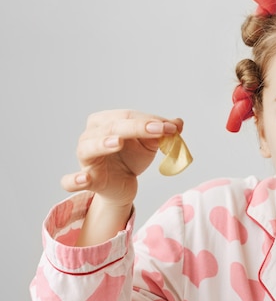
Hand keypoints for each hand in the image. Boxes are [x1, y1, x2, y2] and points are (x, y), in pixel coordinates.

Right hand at [60, 109, 182, 206]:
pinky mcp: (87, 179)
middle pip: (112, 127)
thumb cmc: (132, 157)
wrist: (125, 184)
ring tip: (117, 142)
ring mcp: (86, 158)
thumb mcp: (150, 143)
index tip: (172, 127)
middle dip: (138, 128)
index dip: (149, 121)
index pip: (127, 116)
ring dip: (102, 144)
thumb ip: (163, 132)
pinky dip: (74, 179)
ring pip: (89, 148)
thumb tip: (178, 123)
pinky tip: (84, 178)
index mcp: (106, 121)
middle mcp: (91, 136)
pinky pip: (72, 181)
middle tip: (160, 130)